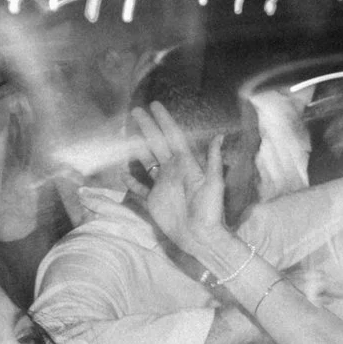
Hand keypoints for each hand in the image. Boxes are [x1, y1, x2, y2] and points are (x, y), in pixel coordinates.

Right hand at [126, 103, 229, 254]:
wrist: (202, 238)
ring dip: (137, 149)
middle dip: (147, 127)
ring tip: (126, 135)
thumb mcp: (214, 184)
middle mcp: (172, 172)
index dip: (164, 121)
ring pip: (146, 162)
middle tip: (136, 110)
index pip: (173, 137)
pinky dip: (131, 181)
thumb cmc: (211, 211)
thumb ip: (214, 160)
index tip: (155, 105)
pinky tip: (122, 172)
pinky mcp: (154, 201)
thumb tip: (220, 136)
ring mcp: (162, 185)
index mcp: (186, 164)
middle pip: (156, 144)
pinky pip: (139, 189)